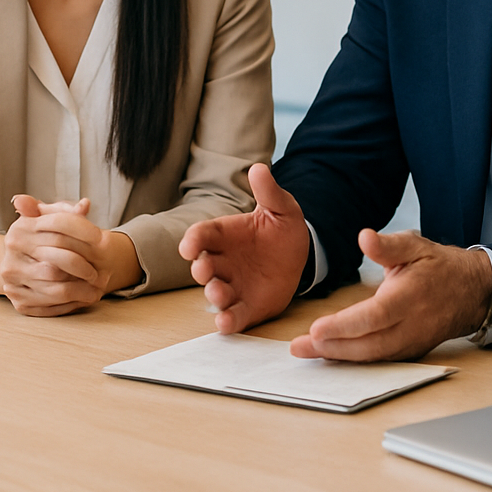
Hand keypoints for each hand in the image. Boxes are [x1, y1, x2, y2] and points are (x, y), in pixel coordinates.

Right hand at [0, 195, 138, 316]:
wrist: (19, 264)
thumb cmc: (41, 238)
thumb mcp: (51, 219)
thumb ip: (66, 211)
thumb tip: (85, 205)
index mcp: (20, 229)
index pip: (58, 225)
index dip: (84, 231)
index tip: (103, 240)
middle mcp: (11, 256)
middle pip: (60, 262)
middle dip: (86, 267)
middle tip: (103, 272)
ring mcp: (13, 282)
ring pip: (58, 288)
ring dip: (83, 289)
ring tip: (99, 287)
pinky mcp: (20, 303)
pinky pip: (52, 307)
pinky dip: (73, 303)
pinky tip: (84, 297)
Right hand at [179, 164, 307, 333]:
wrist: (302, 254)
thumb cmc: (283, 228)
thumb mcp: (281, 207)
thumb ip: (269, 192)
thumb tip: (259, 168)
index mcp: (225, 235)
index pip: (201, 236)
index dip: (192, 241)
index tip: (189, 247)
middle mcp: (223, 261)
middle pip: (203, 265)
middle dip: (201, 269)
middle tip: (203, 270)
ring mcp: (233, 285)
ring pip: (215, 292)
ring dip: (214, 294)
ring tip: (218, 294)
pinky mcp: (247, 306)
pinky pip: (233, 315)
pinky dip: (227, 320)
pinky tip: (225, 323)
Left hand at [289, 229, 491, 361]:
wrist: (471, 291)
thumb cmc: (437, 266)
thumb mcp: (415, 245)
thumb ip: (388, 245)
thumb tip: (365, 238)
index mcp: (410, 297)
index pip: (374, 316)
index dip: (345, 326)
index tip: (315, 329)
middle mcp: (412, 325)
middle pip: (369, 344)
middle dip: (332, 348)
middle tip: (299, 347)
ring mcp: (412, 343)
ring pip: (373, 357)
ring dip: (338, 357)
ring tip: (306, 351)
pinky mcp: (410, 352)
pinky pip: (379, 361)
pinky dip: (353, 360)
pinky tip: (329, 355)